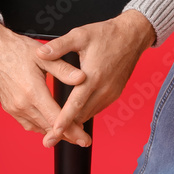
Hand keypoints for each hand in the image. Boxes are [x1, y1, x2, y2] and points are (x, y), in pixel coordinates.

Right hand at [0, 21, 91, 146]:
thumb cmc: (17, 49)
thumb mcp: (44, 57)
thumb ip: (63, 69)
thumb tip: (82, 78)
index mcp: (32, 92)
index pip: (56, 119)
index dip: (73, 131)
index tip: (85, 139)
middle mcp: (21, 104)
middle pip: (48, 128)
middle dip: (68, 136)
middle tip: (84, 140)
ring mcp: (13, 108)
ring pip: (38, 128)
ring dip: (53, 133)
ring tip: (71, 134)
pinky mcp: (8, 108)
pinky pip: (28, 124)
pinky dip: (41, 126)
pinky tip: (50, 124)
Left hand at [36, 11, 155, 146]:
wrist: (132, 36)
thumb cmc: (106, 34)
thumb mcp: (80, 35)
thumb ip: (59, 46)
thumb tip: (40, 53)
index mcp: (93, 76)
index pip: (76, 105)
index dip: (63, 121)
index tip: (52, 134)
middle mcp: (104, 89)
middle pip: (82, 116)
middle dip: (65, 129)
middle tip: (48, 140)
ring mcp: (111, 93)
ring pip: (89, 114)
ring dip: (75, 123)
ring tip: (57, 132)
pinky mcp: (114, 94)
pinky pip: (96, 109)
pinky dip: (84, 114)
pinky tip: (73, 116)